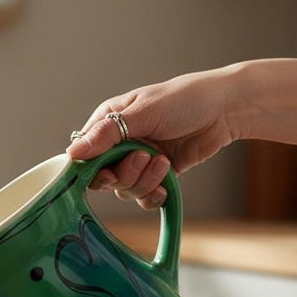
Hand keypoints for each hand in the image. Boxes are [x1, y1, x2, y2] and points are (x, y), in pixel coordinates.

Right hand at [66, 67, 242, 209]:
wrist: (223, 110)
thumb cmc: (184, 99)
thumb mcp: (142, 112)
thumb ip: (107, 134)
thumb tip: (73, 153)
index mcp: (109, 123)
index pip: (84, 155)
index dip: (92, 169)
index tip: (106, 172)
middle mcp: (120, 144)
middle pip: (104, 177)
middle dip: (125, 174)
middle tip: (144, 158)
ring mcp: (138, 161)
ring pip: (125, 189)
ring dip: (145, 181)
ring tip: (164, 162)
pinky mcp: (157, 175)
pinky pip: (145, 197)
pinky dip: (154, 194)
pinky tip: (166, 183)